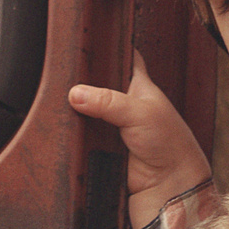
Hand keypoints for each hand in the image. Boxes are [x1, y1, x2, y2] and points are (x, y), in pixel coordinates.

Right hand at [70, 54, 211, 228]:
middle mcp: (123, 103)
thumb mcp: (141, 112)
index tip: (87, 40)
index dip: (109, 47)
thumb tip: (76, 94)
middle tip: (63, 76)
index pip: (123, 57)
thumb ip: (108, 100)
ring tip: (58, 100)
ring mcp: (109, 126)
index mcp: (138, 86)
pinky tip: (63, 127)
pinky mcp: (98, 148)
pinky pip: (79, 136)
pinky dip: (72, 134)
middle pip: (96, 83)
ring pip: (83, 110)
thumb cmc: (170, 145)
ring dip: (74, 110)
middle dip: (81, 81)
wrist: (169, 188)